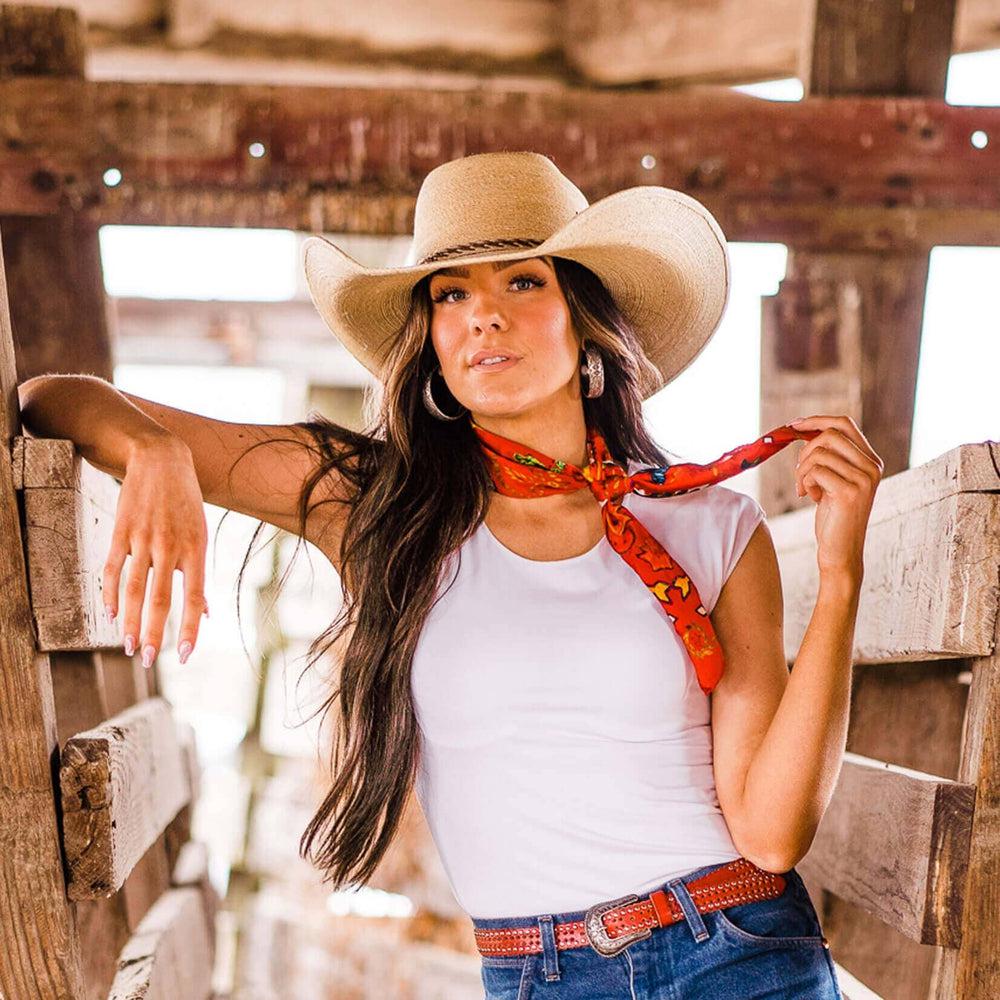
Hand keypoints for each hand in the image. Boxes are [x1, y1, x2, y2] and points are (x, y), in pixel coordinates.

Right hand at [102, 432, 208, 668]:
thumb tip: (206, 614)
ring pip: (132, 589)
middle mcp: (170, 547)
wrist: (162, 460)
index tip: (184, 655)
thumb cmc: (186, 504)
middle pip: (159, 599)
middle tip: (147, 660)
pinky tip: (110, 614)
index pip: (193, 597)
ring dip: (128, 622)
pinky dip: (109, 594)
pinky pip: (112, 569)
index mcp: (196, 549)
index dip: (189, 628)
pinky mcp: (121, 532)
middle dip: (152, 633)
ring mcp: (143, 540)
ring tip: (128, 646)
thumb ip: (199, 575)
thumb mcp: (201, 535)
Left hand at [789, 415, 882, 584]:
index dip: (816, 420)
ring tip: (805, 489)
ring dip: (802, 470)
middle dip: (805, 451)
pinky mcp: (849, 492)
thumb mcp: (833, 481)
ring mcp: (864, 479)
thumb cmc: (833, 516)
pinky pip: (815, 471)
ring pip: (819, 453)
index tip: (794, 425)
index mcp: (871, 461)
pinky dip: (804, 482)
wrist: (840, 551)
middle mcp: (872, 467)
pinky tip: (810, 498)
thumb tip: (805, 428)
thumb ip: (829, 457)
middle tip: (800, 473)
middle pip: (829, 435)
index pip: (844, 424)